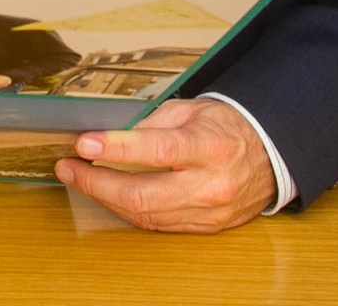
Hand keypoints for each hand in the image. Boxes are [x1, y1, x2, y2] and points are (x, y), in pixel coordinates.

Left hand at [53, 98, 275, 233]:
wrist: (269, 157)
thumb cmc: (227, 128)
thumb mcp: (192, 110)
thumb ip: (152, 123)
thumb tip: (112, 137)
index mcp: (209, 147)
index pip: (157, 150)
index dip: (116, 148)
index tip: (84, 144)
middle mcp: (210, 184)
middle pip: (143, 194)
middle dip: (96, 183)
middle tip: (69, 167)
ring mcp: (208, 212)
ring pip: (145, 214)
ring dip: (105, 198)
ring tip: (80, 179)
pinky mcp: (204, 227)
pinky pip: (157, 224)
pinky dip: (128, 210)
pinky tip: (109, 195)